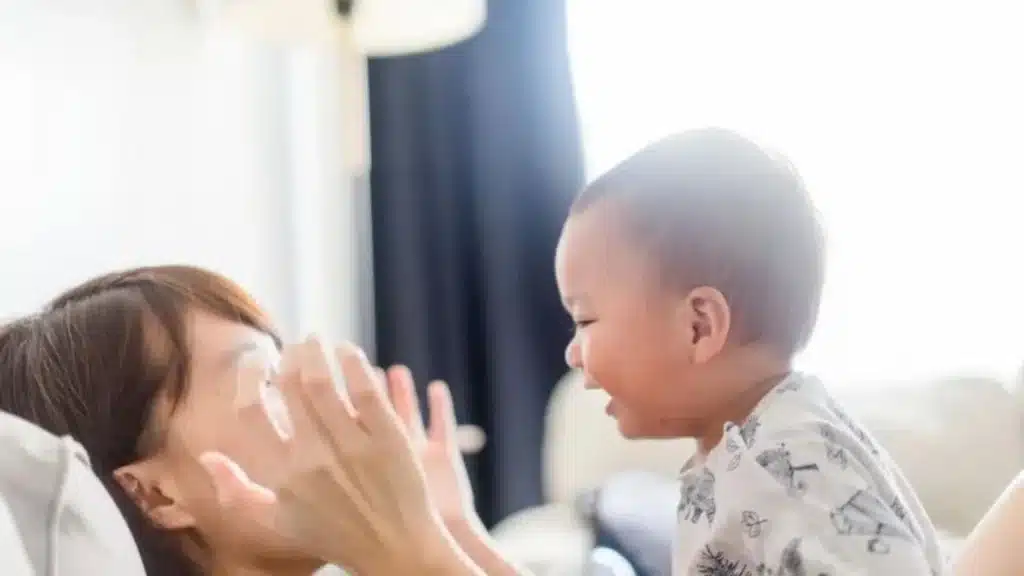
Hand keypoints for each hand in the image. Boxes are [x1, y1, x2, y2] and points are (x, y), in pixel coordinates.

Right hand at [199, 339, 468, 573]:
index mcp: (282, 475)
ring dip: (318, 351)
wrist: (396, 550)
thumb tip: (207, 456)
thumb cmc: (333, 535)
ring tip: (318, 341)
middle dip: (291, 354)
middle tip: (296, 345)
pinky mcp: (389, 439)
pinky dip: (353, 363)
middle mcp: (314, 458)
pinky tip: (348, 352)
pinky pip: (366, 390)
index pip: (251, 411)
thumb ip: (237, 493)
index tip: (259, 361)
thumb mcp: (277, 522)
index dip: (250, 378)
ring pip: (326, 380)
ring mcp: (353, 447)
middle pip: (292, 385)